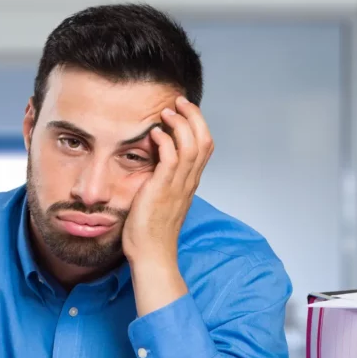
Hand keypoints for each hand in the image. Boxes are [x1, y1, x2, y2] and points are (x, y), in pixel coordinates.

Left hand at [122, 95, 213, 265]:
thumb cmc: (151, 231)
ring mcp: (178, 186)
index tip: (183, 111)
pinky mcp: (163, 189)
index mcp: (190, 183)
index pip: (205, 146)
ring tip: (166, 112)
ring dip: (180, 123)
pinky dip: (165, 140)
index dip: (198, 124)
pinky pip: (171, 158)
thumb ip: (164, 181)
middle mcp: (189, 182)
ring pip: (192, 145)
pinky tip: (154, 134)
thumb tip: (155, 163)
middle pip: (204, 140)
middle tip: (178, 102)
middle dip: (194, 116)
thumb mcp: (162, 200)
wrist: (152, 255)